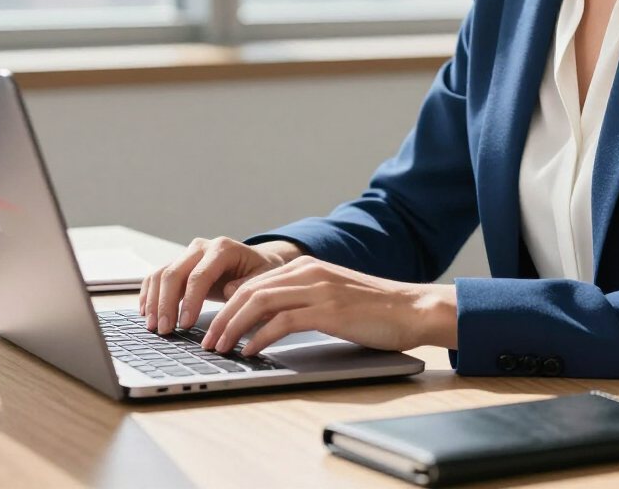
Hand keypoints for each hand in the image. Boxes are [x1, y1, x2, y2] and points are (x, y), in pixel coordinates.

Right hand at [139, 237, 304, 334]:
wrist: (254, 262)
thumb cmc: (260, 272)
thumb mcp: (263, 279)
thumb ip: (248, 285)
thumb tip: (229, 292)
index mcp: (223, 248)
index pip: (200, 275)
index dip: (190, 301)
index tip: (185, 325)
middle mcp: (201, 247)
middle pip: (174, 273)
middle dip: (166, 303)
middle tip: (164, 330)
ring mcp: (188, 254)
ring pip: (162, 274)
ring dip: (154, 301)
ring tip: (153, 327)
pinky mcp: (179, 265)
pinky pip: (157, 276)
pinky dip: (149, 293)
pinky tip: (146, 313)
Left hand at [202, 255, 457, 355]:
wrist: (410, 308)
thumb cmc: (372, 309)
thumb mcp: (330, 295)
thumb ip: (299, 298)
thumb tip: (263, 316)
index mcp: (306, 266)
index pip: (253, 281)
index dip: (227, 304)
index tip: (212, 325)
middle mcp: (308, 272)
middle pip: (249, 291)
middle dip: (222, 317)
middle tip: (208, 341)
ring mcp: (318, 289)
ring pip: (259, 303)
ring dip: (234, 327)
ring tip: (221, 348)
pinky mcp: (328, 311)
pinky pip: (283, 322)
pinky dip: (260, 337)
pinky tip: (251, 351)